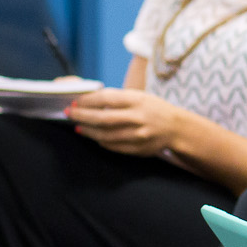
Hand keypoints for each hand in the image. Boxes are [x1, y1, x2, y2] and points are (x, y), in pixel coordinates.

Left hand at [66, 87, 187, 156]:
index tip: (76, 102)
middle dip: (82, 116)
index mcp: (138, 100)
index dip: (88, 101)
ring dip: (88, 131)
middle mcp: (139, 118)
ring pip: (105, 135)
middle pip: (103, 119)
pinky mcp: (138, 149)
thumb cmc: (154, 109)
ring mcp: (139, 135)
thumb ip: (117, 99)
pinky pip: (113, 146)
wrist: (177, 128)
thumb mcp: (140, 97)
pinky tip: (94, 136)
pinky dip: (101, 141)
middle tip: (70, 114)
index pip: (107, 99)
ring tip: (79, 126)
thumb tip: (87, 101)